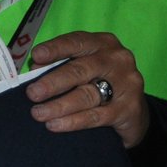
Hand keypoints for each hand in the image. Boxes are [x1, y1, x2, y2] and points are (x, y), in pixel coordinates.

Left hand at [27, 32, 148, 147]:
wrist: (134, 110)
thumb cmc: (98, 81)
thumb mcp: (82, 67)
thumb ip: (59, 64)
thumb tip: (33, 68)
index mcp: (102, 43)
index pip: (76, 42)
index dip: (55, 48)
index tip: (36, 56)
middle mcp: (117, 59)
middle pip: (80, 70)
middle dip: (53, 82)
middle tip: (32, 93)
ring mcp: (126, 84)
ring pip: (86, 95)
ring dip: (59, 106)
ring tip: (38, 113)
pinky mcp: (128, 109)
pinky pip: (96, 116)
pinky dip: (73, 121)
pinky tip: (55, 125)